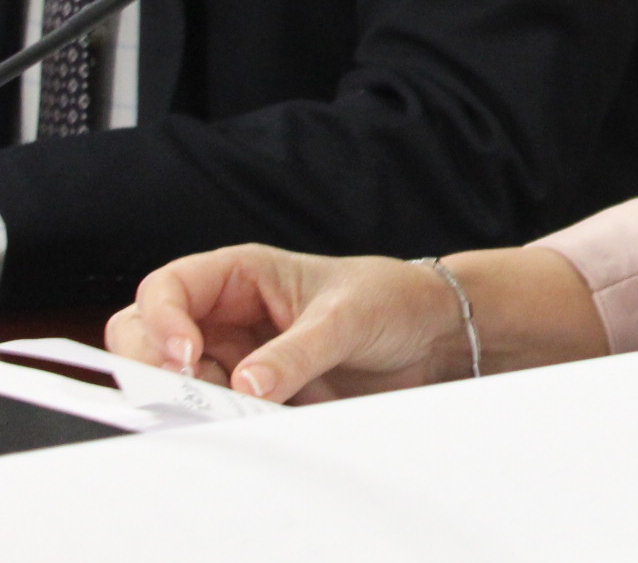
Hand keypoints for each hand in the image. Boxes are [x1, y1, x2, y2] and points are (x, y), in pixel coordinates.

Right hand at [107, 245, 464, 403]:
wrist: (431, 335)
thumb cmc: (390, 300)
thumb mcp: (347, 319)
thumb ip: (297, 353)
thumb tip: (245, 386)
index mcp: (240, 275)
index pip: (167, 288)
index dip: (160, 321)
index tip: (185, 357)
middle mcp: (225, 315)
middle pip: (146, 337)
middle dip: (156, 367)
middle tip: (195, 394)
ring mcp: (233, 357)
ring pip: (174, 383)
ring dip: (193, 401)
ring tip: (244, 409)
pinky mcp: (250, 394)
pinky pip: (212, 412)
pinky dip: (220, 422)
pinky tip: (257, 422)